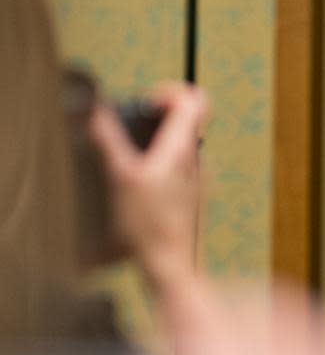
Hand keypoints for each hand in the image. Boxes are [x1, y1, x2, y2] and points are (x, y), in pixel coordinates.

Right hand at [88, 82, 206, 291]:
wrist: (170, 264)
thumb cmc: (149, 226)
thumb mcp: (120, 176)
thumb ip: (108, 140)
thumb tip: (96, 112)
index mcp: (182, 149)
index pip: (195, 99)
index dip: (170, 91)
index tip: (146, 102)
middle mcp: (196, 160)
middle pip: (190, 118)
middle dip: (160, 113)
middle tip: (136, 122)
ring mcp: (198, 178)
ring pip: (184, 143)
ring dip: (159, 139)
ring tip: (133, 153)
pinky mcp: (193, 195)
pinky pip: (181, 166)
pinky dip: (161, 162)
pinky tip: (140, 180)